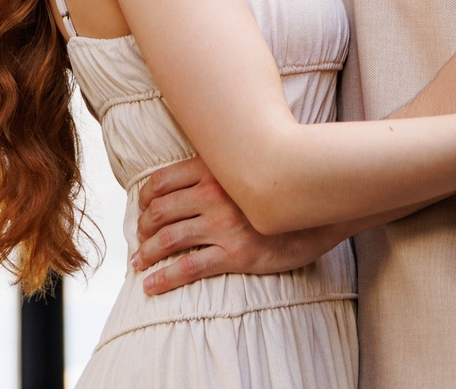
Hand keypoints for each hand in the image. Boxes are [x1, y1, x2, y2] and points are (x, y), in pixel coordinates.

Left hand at [133, 157, 334, 293]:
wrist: (317, 211)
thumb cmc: (280, 189)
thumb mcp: (245, 169)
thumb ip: (218, 170)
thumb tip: (189, 180)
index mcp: (212, 170)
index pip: (162, 181)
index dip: (145, 199)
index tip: (140, 211)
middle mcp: (213, 194)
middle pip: (162, 211)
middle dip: (143, 229)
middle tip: (138, 241)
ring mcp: (223, 224)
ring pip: (170, 238)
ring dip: (147, 253)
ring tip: (139, 263)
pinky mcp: (234, 254)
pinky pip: (188, 267)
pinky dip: (164, 278)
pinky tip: (151, 286)